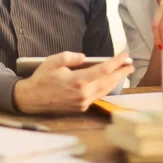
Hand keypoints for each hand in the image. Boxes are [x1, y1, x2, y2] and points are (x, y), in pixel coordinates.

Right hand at [13, 51, 134, 113]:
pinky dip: (106, 87)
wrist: (31, 99)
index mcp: (78, 81)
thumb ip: (70, 57)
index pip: (104, 70)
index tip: (125, 55)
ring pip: (105, 90)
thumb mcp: (53, 61)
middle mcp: (83, 94)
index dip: (117, 62)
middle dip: (122, 72)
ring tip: (124, 72)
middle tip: (131, 64)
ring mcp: (83, 102)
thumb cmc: (41, 78)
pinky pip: (98, 95)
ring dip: (116, 81)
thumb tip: (84, 57)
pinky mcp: (81, 107)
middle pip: (109, 82)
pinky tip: (109, 82)